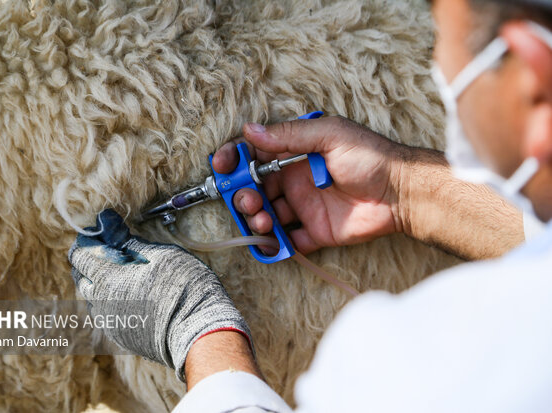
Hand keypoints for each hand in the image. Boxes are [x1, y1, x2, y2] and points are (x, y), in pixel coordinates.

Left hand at [68, 209, 252, 381]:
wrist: (200, 332)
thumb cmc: (184, 287)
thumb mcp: (160, 255)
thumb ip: (130, 241)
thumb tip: (108, 223)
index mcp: (107, 279)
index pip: (79, 255)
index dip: (88, 240)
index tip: (104, 231)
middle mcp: (101, 304)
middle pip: (82, 278)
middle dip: (92, 261)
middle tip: (115, 250)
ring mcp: (111, 323)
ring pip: (94, 299)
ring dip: (102, 283)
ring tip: (127, 274)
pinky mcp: (123, 337)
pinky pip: (108, 315)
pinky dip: (113, 301)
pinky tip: (135, 296)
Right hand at [212, 116, 406, 253]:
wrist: (403, 193)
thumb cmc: (371, 157)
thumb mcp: (330, 135)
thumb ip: (290, 135)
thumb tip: (250, 131)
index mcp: (295, 154)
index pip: (255, 156)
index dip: (234, 160)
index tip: (221, 166)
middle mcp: (295, 180)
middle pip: (255, 189)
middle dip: (243, 195)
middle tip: (250, 200)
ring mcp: (304, 208)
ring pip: (267, 215)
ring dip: (256, 219)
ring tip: (264, 221)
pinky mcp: (315, 232)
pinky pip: (288, 241)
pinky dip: (276, 245)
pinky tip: (273, 242)